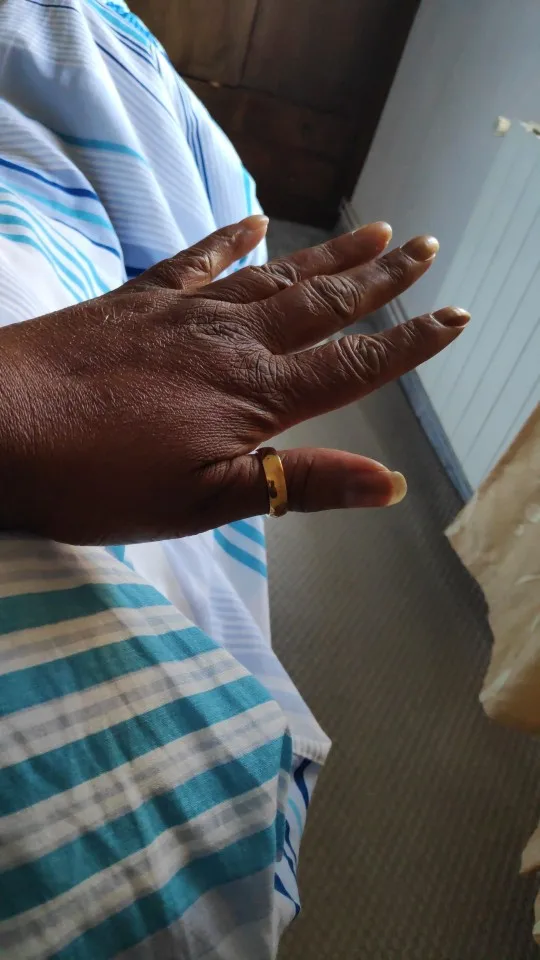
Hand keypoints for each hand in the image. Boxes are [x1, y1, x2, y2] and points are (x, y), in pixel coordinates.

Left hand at [0, 216, 468, 543]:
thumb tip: (389, 485)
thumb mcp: (204, 502)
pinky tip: (254, 219)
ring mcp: (183, 314)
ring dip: (326, 256)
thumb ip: (297, 486)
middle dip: (380, 281)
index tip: (452, 316)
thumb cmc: (96, 478)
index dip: (408, 343)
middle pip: (321, 305)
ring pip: (273, 277)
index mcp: (253, 396)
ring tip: (371, 231)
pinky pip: (195, 260)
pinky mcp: (137, 302)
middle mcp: (230, 342)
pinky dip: (229, 238)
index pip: (351, 365)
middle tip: (423, 247)